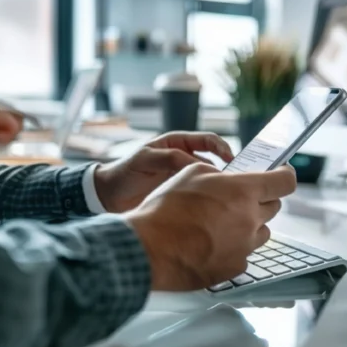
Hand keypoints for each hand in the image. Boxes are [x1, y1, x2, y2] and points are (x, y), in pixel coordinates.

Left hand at [93, 132, 233, 212]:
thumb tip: (196, 165)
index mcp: (177, 144)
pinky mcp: (180, 195)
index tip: (231, 158)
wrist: (108, 196)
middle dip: (227, 168)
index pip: (207, 140)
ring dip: (218, 185)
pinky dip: (208, 198)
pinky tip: (213, 205)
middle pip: (213, 160)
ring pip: (208, 179)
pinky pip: (199, 194)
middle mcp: (183, 159)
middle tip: (238, 179)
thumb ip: (170, 158)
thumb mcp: (145, 159)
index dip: (222, 147)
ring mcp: (183, 178)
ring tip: (227, 194)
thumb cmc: (125, 172)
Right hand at [125, 163, 296, 290]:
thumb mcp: (191, 173)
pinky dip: (234, 247)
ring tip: (221, 223)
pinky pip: (244, 253)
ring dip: (249, 224)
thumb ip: (220, 174)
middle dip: (260, 200)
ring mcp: (245, 246)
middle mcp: (250, 219)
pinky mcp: (235, 268)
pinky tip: (211, 243)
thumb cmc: (166, 209)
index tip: (282, 173)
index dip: (285, 175)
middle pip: (273, 207)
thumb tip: (229, 179)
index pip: (285, 182)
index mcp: (243, 191)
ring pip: (260, 232)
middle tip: (238, 198)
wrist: (149, 249)